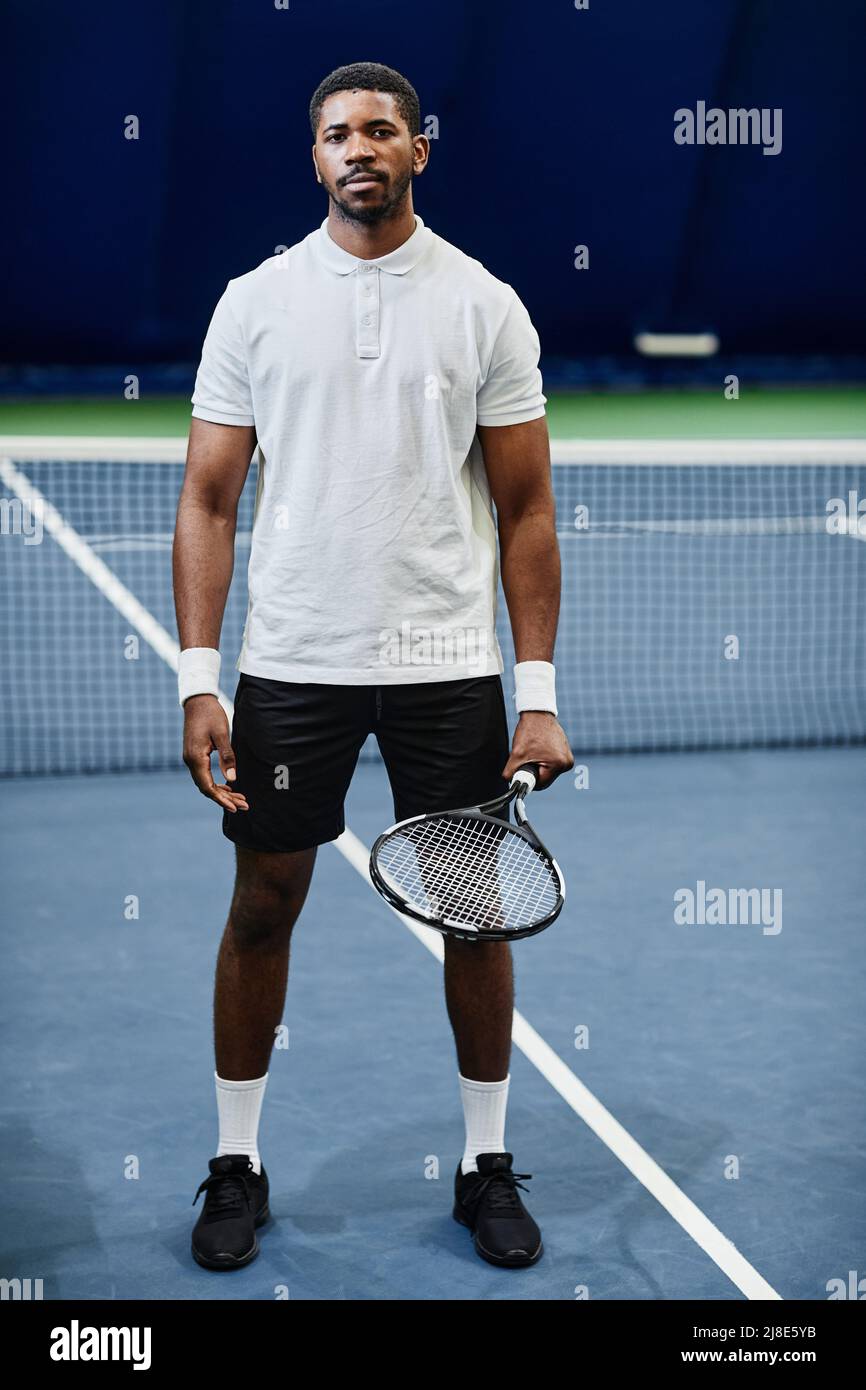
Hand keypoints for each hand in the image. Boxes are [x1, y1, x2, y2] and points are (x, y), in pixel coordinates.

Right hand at [182, 695, 248, 812]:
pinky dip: (216, 783)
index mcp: (195, 758)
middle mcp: (190, 761)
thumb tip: (232, 778)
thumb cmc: (211, 714)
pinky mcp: (194, 755)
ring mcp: (190, 758)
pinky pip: (204, 775)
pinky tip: (228, 785)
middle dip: (225, 798)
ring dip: (221, 792)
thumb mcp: (222, 734)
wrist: (198, 701)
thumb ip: (227, 756)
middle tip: (244, 805)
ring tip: (239, 798)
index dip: (221, 799)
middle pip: (206, 788)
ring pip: (205, 782)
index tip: (235, 807)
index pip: (207, 787)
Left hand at [503, 711, 573, 789]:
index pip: (541, 784)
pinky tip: (539, 749)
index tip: (521, 773)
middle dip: (534, 772)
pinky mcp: (566, 752)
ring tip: (533, 752)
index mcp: (559, 764)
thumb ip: (510, 772)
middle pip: (546, 779)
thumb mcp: (517, 754)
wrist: (537, 713)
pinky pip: (552, 763)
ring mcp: (568, 757)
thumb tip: (509, 783)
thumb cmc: (529, 730)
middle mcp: (567, 762)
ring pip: (548, 772)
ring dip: (539, 766)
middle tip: (526, 760)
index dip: (528, 780)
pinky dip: (544, 760)